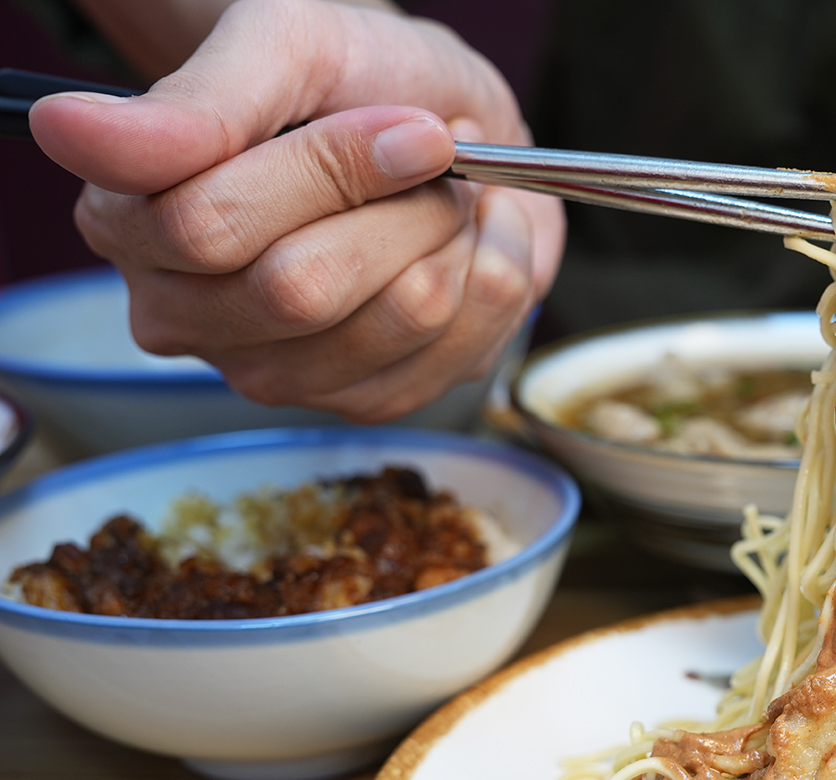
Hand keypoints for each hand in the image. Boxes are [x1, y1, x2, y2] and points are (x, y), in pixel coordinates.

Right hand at [29, 0, 565, 420]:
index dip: (332, 167)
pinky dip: (493, 277)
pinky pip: (459, 350)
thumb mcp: (282, 47)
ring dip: (452, 238)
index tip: (404, 121)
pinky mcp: (365, 403)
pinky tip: (466, 246)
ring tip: (445, 197)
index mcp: (132, 222)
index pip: (211, 227)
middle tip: (430, 153)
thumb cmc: (349, 81)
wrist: (442, 123)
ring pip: (396, 318)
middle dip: (401, 205)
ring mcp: (277, 374)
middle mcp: (186, 316)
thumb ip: (195, 103)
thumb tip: (70, 133)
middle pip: (303, 289)